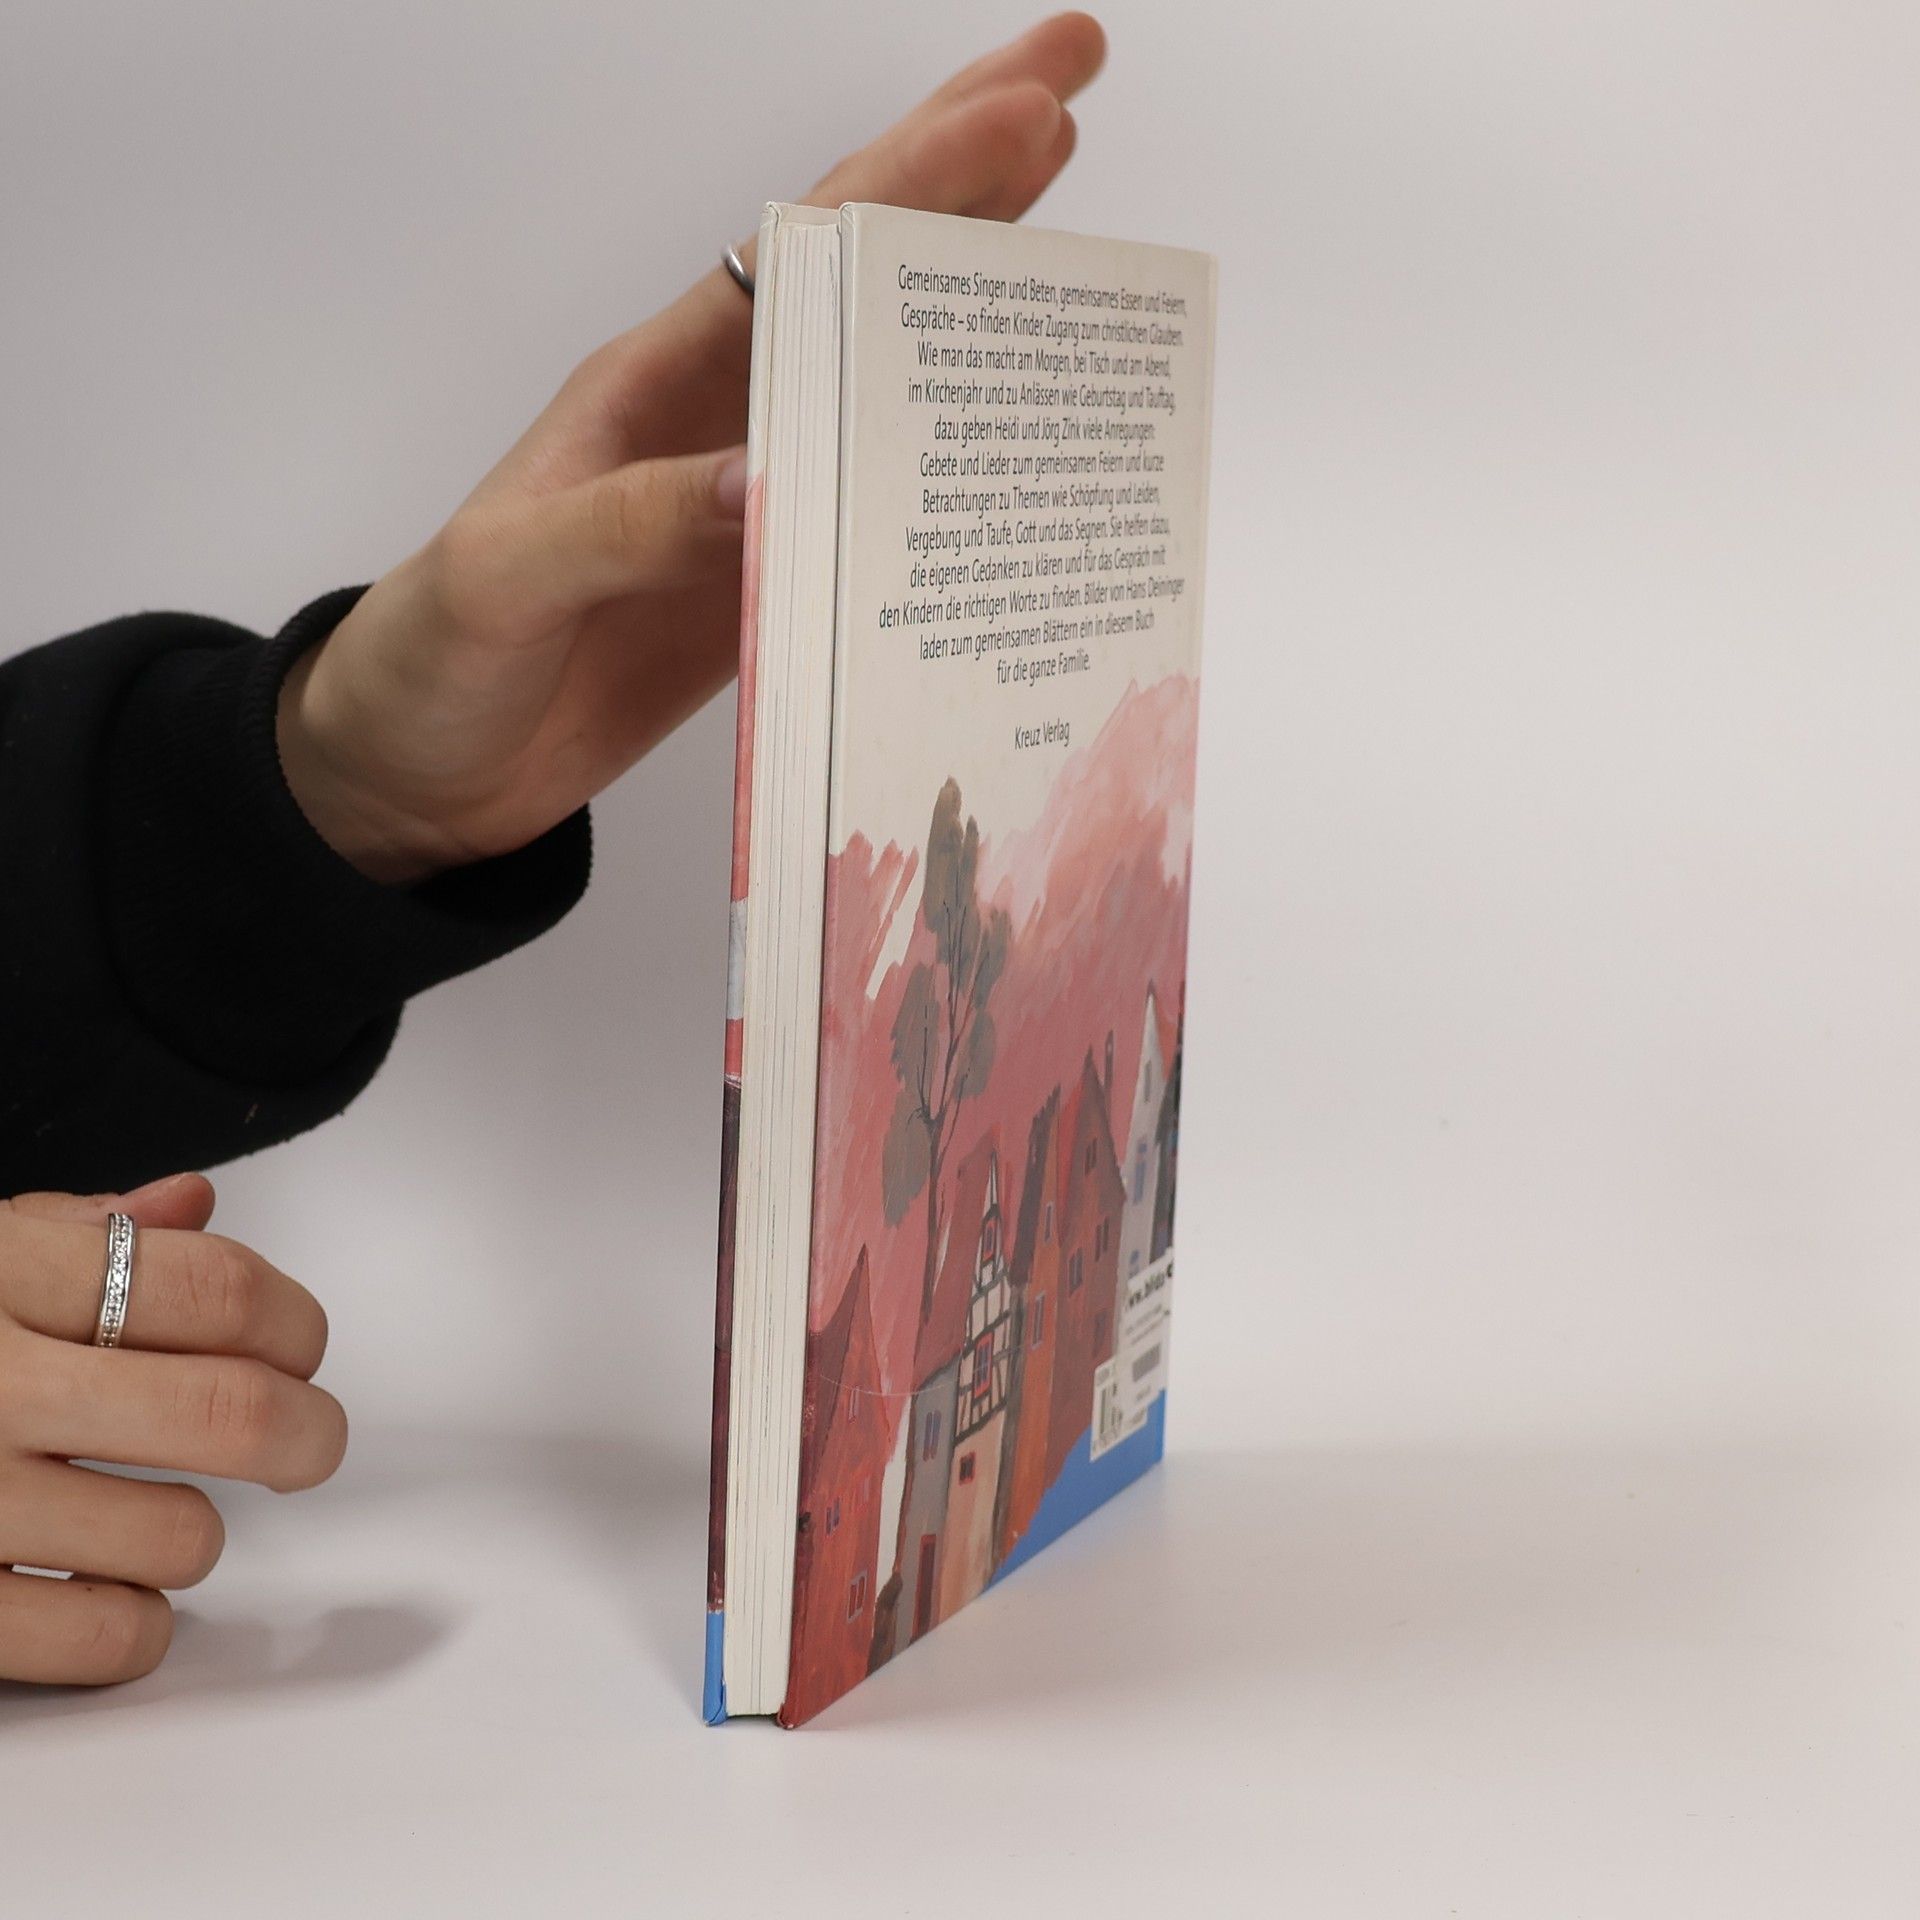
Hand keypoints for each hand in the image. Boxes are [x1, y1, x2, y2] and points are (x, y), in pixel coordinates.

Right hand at [0, 1176, 344, 1685]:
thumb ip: (70, 1229)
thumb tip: (194, 1206)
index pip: (215, 1285)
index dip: (292, 1320)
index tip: (300, 1346)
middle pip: (228, 1411)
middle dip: (305, 1434)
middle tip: (307, 1441)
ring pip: (178, 1536)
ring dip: (200, 1532)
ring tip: (161, 1511)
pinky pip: (97, 1638)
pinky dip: (136, 1623)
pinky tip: (110, 1588)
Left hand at [276, 13, 1106, 881]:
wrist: (421, 768)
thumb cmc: (438, 653)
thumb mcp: (513, 575)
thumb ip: (632, 522)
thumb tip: (769, 479)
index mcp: (656, 384)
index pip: (807, 255)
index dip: (916, 178)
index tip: (1023, 111)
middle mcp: (719, 424)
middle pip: (864, 279)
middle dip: (970, 181)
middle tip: (1071, 84)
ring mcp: (753, 504)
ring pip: (888, 387)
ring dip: (974, 313)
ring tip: (1070, 240)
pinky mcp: (770, 588)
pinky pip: (878, 519)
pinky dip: (952, 483)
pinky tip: (1012, 459)